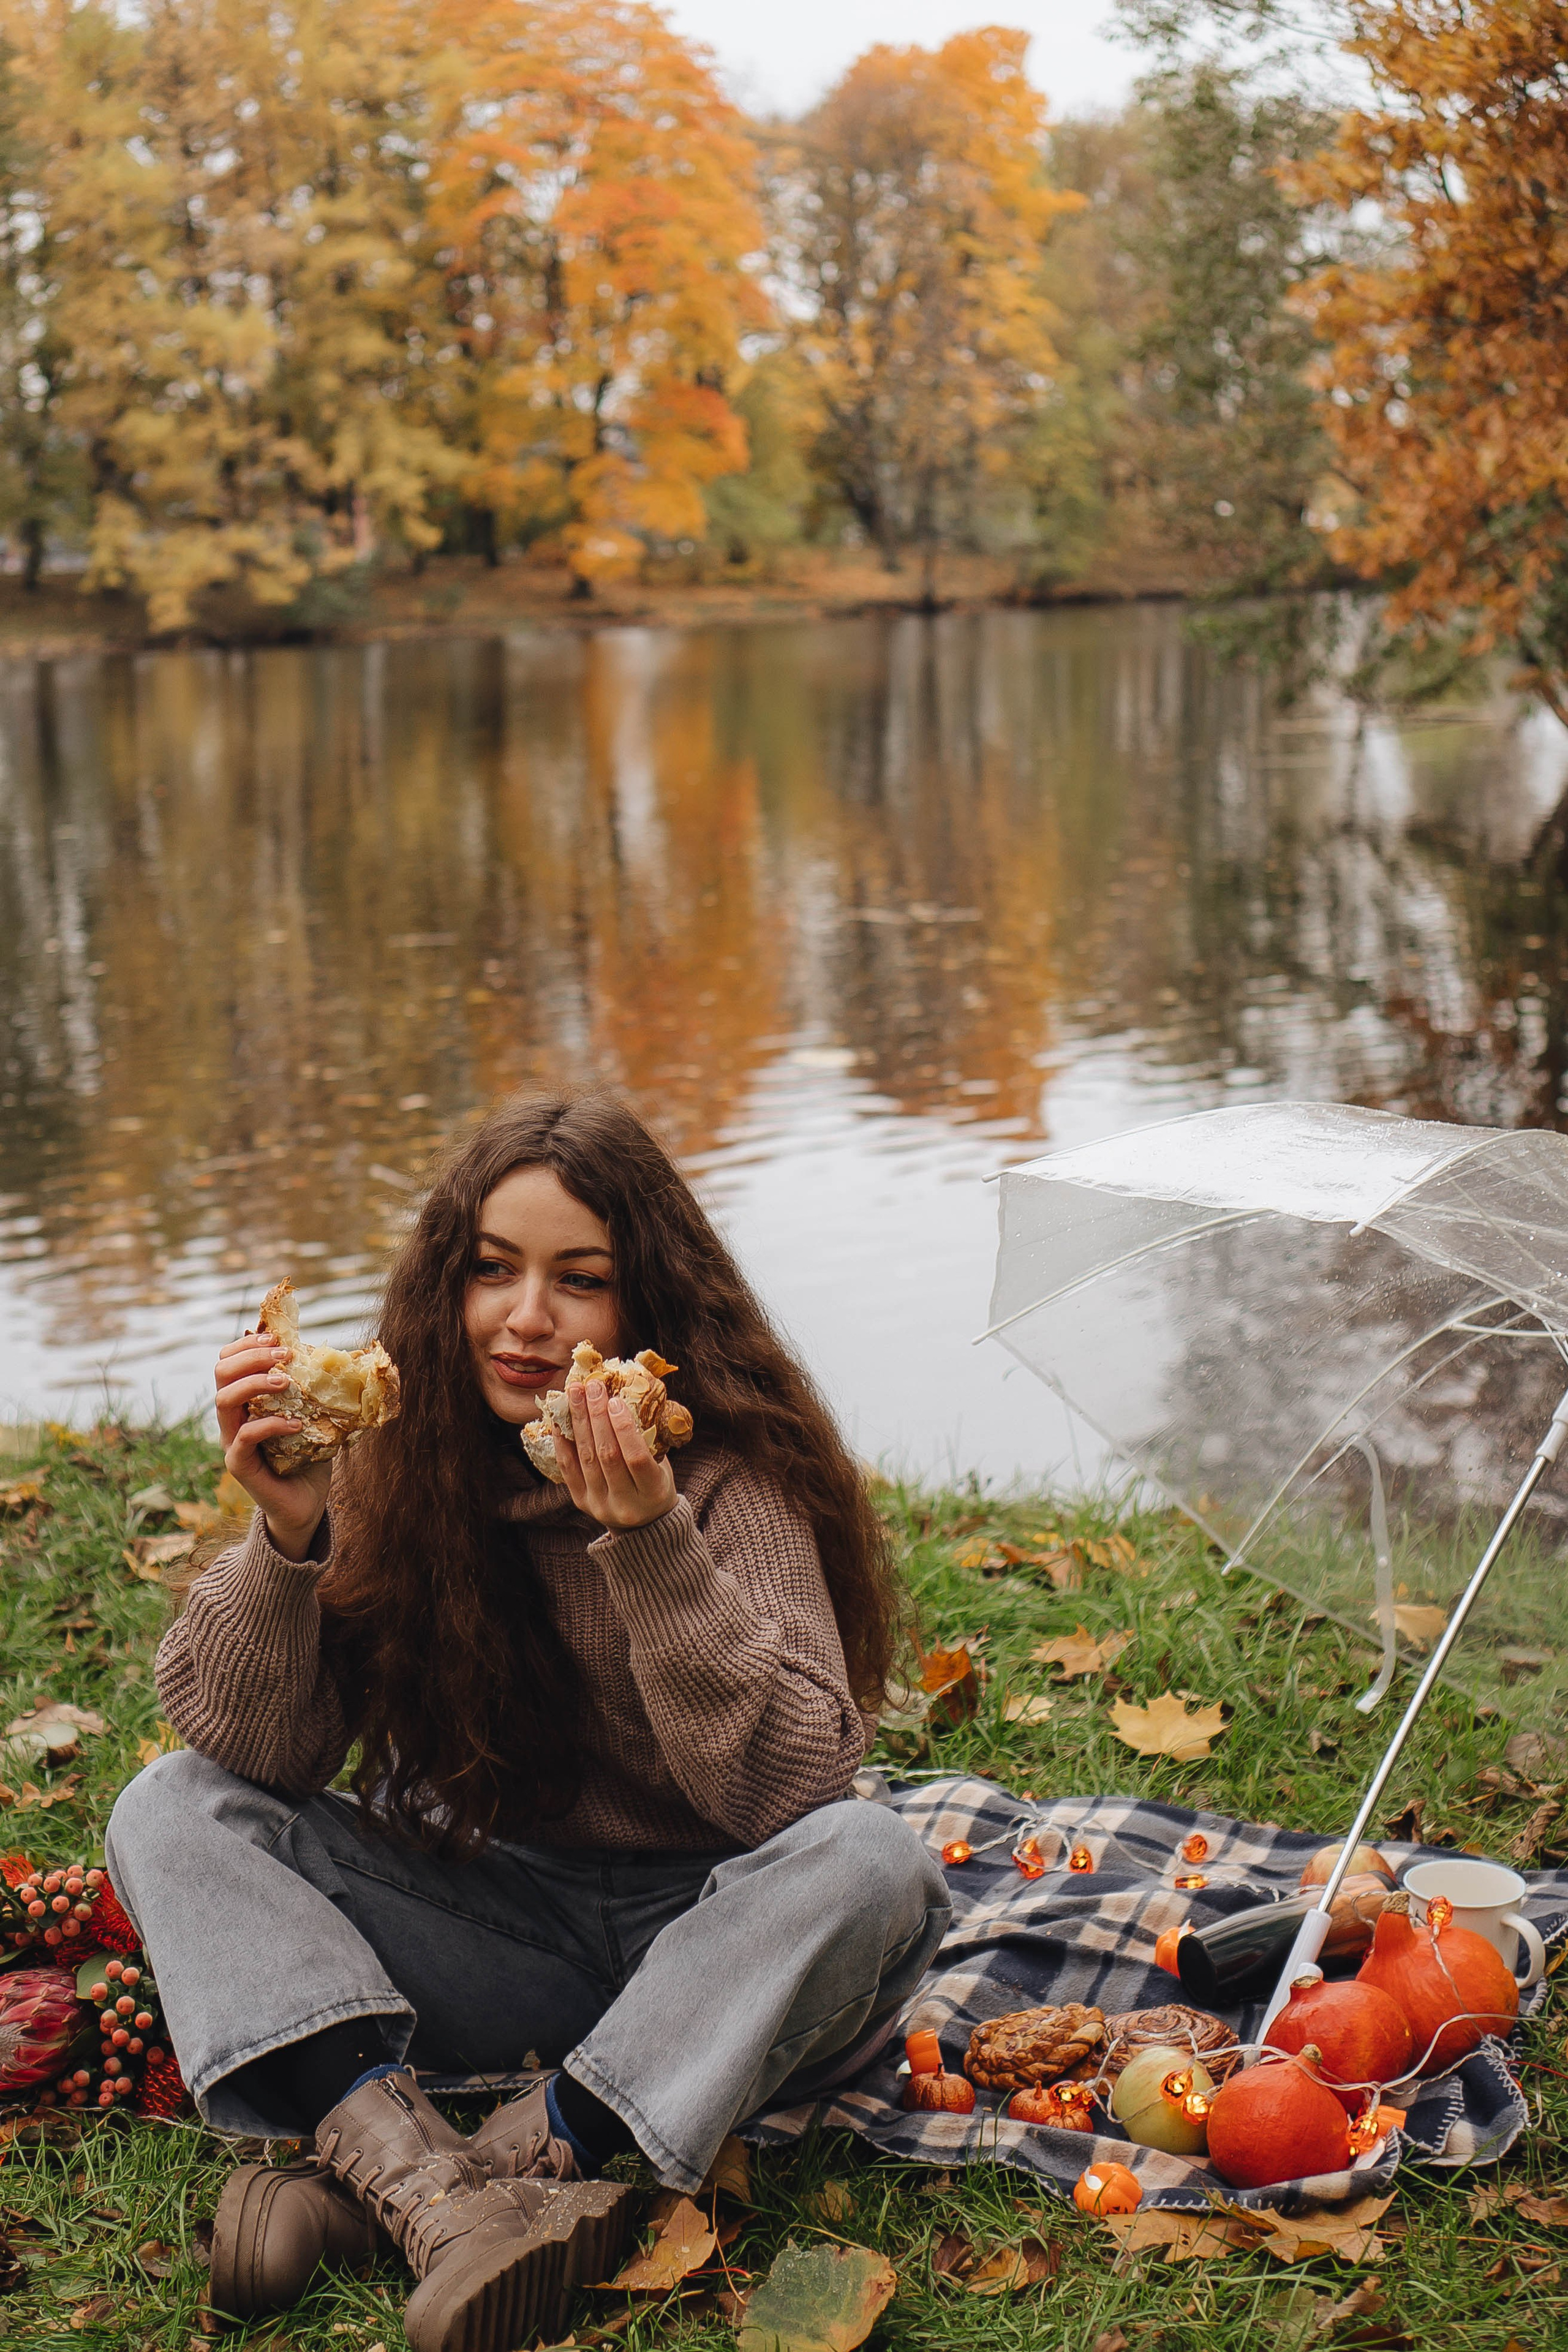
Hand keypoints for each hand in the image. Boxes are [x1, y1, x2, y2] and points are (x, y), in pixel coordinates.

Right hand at [214, 1334, 331, 1561]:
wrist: (305, 1503)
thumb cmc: (308, 1456)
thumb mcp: (311, 1415)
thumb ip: (310, 1388)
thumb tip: (328, 1354)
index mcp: (245, 1401)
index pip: (228, 1362)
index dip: (246, 1344)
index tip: (275, 1337)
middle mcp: (232, 1418)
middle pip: (220, 1373)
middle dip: (250, 1356)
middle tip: (284, 1355)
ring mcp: (231, 1441)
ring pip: (224, 1401)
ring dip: (255, 1383)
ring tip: (285, 1381)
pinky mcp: (239, 1464)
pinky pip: (244, 1436)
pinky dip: (271, 1424)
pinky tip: (296, 1423)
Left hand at [551, 1378, 676, 1530]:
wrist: (644, 1525)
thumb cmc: (656, 1485)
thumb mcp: (662, 1465)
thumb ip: (649, 1438)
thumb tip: (631, 1393)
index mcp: (653, 1493)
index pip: (636, 1459)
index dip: (624, 1428)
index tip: (616, 1400)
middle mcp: (625, 1503)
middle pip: (607, 1455)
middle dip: (597, 1416)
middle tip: (592, 1387)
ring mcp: (600, 1505)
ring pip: (586, 1458)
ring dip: (579, 1422)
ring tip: (576, 1394)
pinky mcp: (581, 1502)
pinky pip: (568, 1469)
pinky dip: (563, 1442)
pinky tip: (560, 1420)